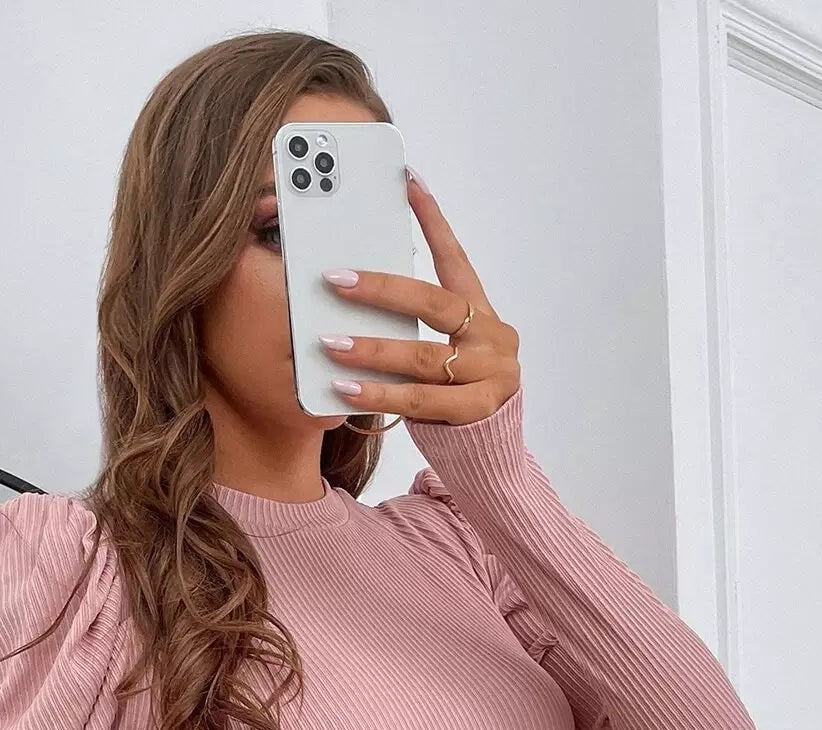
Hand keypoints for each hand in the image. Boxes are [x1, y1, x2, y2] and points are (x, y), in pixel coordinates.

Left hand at [317, 166, 520, 424]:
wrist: (489, 455)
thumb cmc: (453, 395)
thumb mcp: (440, 352)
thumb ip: (414, 326)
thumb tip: (355, 292)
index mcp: (482, 313)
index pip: (456, 259)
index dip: (433, 220)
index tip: (407, 182)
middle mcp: (492, 337)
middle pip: (434, 304)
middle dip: (381, 290)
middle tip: (335, 280)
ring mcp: (491, 373)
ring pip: (424, 356)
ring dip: (372, 349)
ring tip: (329, 343)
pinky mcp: (480, 409)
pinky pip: (421, 400)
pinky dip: (380, 393)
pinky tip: (345, 389)